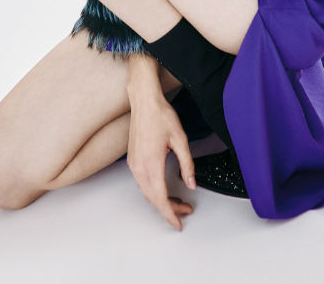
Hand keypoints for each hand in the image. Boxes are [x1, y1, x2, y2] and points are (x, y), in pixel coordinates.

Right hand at [126, 93, 196, 230]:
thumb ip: (186, 164)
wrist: (144, 100)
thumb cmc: (160, 115)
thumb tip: (190, 183)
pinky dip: (153, 191)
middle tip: (185, 209)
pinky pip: (142, 183)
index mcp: (151, 163)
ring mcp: (133, 163)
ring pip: (146, 192)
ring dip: (161, 200)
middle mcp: (139, 166)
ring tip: (178, 200)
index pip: (160, 198)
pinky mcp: (132, 159)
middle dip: (169, 208)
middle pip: (153, 198)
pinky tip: (164, 188)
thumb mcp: (180, 138)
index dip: (170, 213)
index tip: (178, 223)